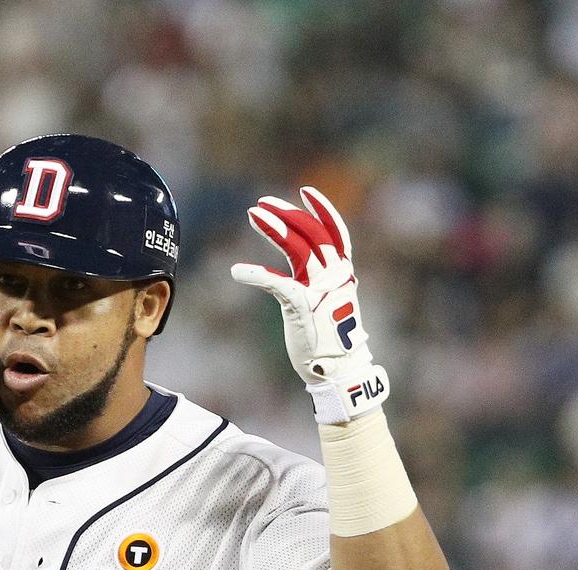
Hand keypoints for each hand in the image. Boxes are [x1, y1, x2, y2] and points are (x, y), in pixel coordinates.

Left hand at [230, 186, 388, 423]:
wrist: (338, 370)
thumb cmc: (326, 340)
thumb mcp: (323, 304)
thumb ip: (313, 283)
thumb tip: (299, 273)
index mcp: (340, 274)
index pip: (334, 232)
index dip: (322, 209)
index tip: (305, 192)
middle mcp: (334, 277)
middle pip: (312, 234)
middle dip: (287, 215)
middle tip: (261, 204)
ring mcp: (321, 290)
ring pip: (298, 248)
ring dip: (274, 229)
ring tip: (252, 215)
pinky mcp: (303, 306)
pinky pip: (278, 282)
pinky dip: (257, 273)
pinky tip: (237, 271)